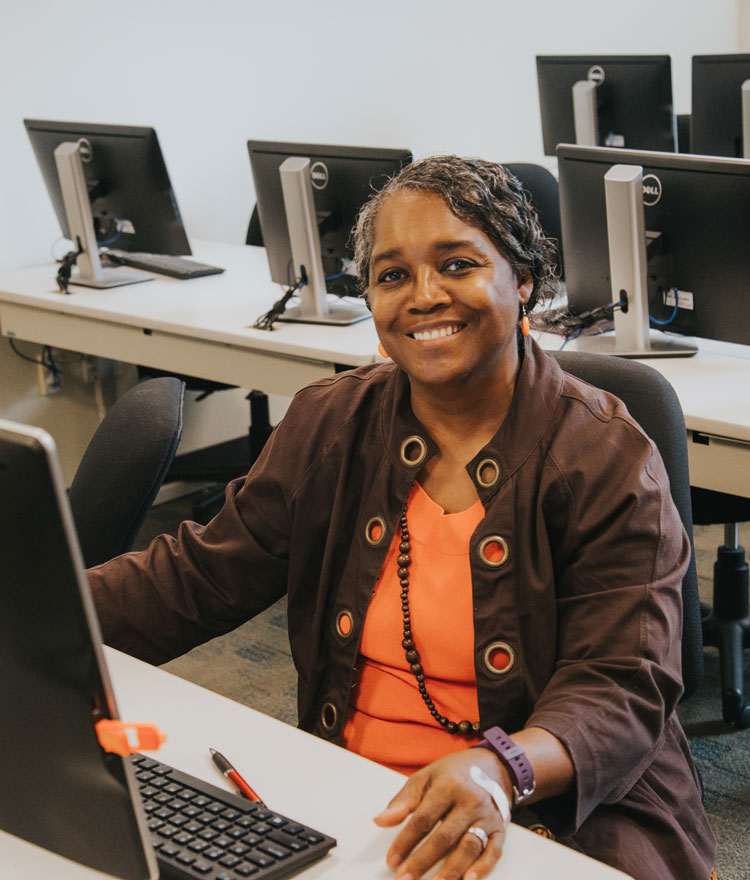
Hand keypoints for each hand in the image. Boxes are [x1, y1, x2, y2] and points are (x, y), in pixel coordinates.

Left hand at [373, 747, 511, 879]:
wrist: (492, 765)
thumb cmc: (454, 773)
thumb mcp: (426, 777)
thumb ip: (404, 800)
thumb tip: (381, 820)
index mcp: (449, 786)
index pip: (423, 819)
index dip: (406, 841)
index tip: (392, 860)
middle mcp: (470, 801)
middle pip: (444, 837)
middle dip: (423, 861)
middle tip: (405, 879)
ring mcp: (487, 816)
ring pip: (468, 847)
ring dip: (451, 871)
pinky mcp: (500, 829)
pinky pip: (494, 851)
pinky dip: (483, 868)